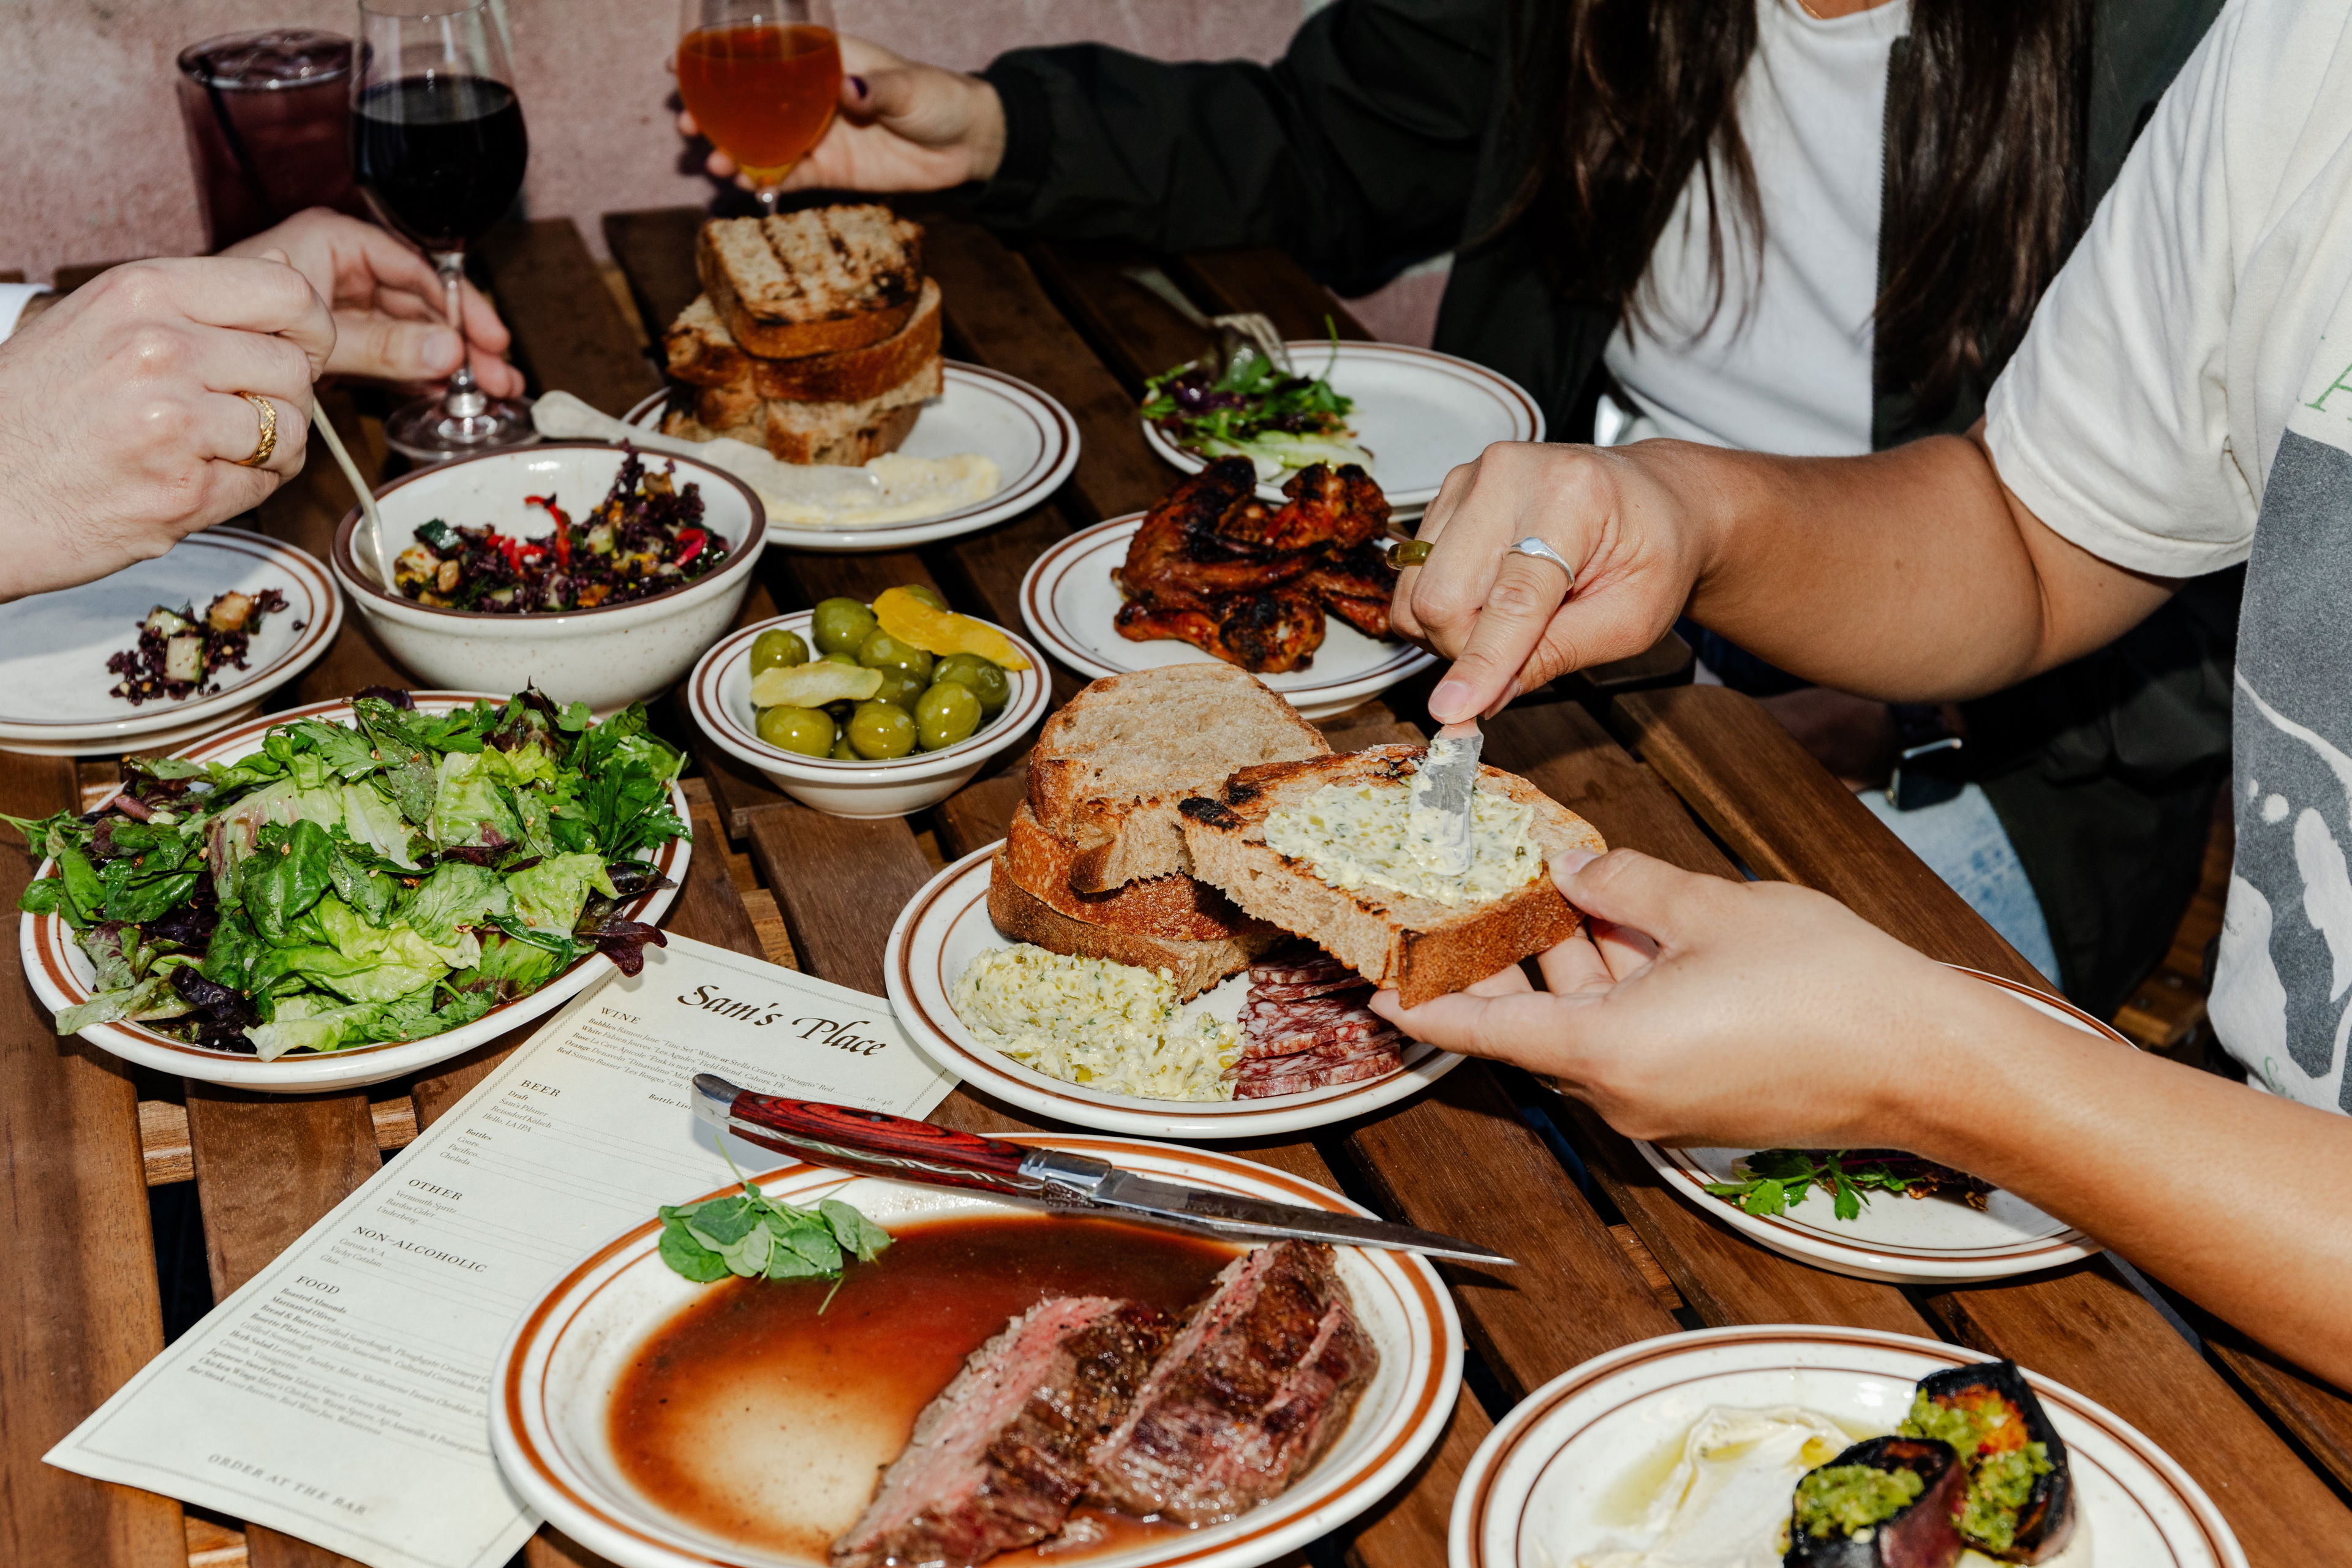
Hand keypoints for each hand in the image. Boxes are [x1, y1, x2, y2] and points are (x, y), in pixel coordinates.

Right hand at [0, 256, 331, 599]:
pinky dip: (245, 488)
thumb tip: (286, 267)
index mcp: (141, 293)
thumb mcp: (97, 320)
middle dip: (285, 397)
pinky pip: (265, 483)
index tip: (300, 349)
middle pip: (294, 367)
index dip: (311, 327)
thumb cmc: (32, 411)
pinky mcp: (184, 491)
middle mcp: (160, 349)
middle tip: (244, 413)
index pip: (287, 291)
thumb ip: (193, 298)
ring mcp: (174, 422)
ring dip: (271, 448)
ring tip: (215, 450)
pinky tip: (194, 480)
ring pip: (291, 429)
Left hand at [223, 208, 523, 396]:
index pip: (415, 268)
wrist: (181, 361)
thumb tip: (448, 354)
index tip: (489, 338)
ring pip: (407, 331)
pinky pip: (384, 352)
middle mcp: (338, 268)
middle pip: (419, 303)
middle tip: (497, 376)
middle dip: (462, 340)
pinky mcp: (330, 340)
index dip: (459, 305)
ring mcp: (336, 305)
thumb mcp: (322, 335)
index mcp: (333, 242)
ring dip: (446, 363)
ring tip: (484, 393)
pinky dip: (414, 373)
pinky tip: (443, 392)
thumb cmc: (228, 323)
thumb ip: (385, 345)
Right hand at [678, 35, 1006, 193]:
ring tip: (715, 163)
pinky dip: (765, 184)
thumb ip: (877, 91)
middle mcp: (810, 97)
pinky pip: (788, 178)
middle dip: (714, 113)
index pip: (762, 54)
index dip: (719, 59)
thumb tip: (850, 90)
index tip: (679, 66)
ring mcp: (817, 135)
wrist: (968, 146)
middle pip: (749, 102)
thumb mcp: (909, 88)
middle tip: (689, 125)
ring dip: (733, 153)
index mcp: (823, 61)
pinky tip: (746, 189)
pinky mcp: (830, 171)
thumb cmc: (939, 99)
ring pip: (761, 143)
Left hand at [1367, 847, 1987, 1148]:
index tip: (1376, 992)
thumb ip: (1627, 884)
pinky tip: (1632, 926)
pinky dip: (1621, 988)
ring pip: (1590, 1026)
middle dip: (1514, 956)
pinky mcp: (1703, 1104)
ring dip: (1575, 963)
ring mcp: (1664, 1106)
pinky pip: (1635, 1041)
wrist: (1927, 1064)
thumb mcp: (1712, 908)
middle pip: (1538, 1024)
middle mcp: (1623, 1094)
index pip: (1486, 1031)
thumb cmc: (1828, 989)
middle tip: (1481, 896)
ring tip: (1559, 888)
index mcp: (1607, 1052)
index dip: (1426, 1008)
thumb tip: (1574, 867)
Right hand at [1393, 441, 1717, 724]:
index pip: (1512, 596)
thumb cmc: (1653, 551)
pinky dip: (1444, 606)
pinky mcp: (1445, 496)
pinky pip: (1413, 577)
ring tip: (1511, 621)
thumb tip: (1484, 699)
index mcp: (1571, 495)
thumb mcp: (1631, 617)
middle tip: (1519, 652)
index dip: (1482, 660)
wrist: (1652, 497)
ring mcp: (1467, 480)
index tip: (1455, 709)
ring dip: (1452, 631)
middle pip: (1442, 597)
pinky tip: (1490, 596)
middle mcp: (1507, 475)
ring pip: (1416, 591)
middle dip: (1467, 649)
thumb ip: (1557, 655)